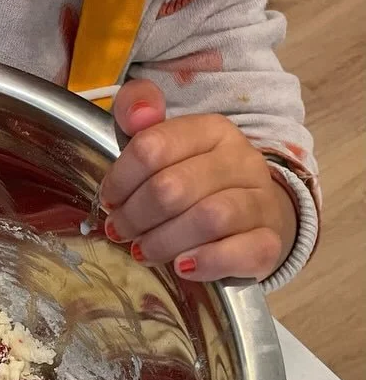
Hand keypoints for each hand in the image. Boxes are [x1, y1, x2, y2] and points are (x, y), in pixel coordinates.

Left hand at [100, 79, 297, 281]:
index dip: (119, 180)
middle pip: (172, 188)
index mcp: (210, 130)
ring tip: (143, 251)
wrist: (250, 218)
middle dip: (134, 216)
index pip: (152, 147)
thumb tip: (138, 112)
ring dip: (162, 242)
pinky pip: (243, 251)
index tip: (110, 200)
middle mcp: (239, 160)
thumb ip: (138, 113)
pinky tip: (183, 266)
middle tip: (120, 232)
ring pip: (208, 218)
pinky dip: (207, 262)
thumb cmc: (193, 183)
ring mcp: (259, 200)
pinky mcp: (268, 241)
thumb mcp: (163, 144)